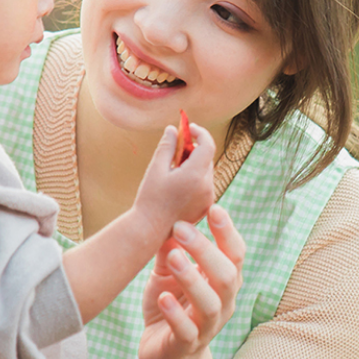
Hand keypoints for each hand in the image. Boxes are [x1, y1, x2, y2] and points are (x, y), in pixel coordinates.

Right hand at [132, 122, 215, 242]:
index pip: (207, 145)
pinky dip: (195, 178)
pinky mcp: (205, 207)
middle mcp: (206, 187)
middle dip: (194, 149)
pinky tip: (177, 184)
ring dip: (194, 164)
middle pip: (206, 158)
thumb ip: (167, 146)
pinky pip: (204, 185)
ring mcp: (208, 198)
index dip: (199, 133)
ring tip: (173, 168)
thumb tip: (173, 129)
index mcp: (195, 175)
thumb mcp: (156, 169)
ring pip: (206, 172)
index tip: (188, 128)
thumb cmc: (150, 198)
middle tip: (176, 146)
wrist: (150, 230)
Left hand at [138, 204, 245, 358]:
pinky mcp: (186, 346)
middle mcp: (222, 304)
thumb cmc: (170, 306)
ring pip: (209, 303)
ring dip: (192, 278)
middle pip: (226, 275)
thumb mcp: (167, 273)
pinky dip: (175, 314)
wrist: (163, 355)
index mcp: (223, 282)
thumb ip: (171, 248)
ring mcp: (206, 327)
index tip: (213, 208)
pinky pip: (186, 331)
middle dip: (205, 249)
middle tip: (181, 227)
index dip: (228, 232)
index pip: (235, 254)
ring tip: (173, 258)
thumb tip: (169, 216)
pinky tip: (163, 298)